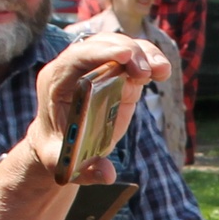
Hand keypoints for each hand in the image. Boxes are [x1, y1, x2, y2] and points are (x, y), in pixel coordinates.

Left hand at [26, 35, 170, 181]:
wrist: (61, 141)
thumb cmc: (57, 149)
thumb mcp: (63, 162)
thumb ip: (84, 170)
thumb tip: (108, 174)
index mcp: (56, 80)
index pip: (76, 57)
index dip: (99, 53)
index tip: (124, 57)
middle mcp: (75, 67)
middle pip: (101, 45)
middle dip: (127, 52)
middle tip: (146, 71)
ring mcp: (97, 66)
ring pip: (120, 45)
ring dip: (144, 53)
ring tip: (161, 71)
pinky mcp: (115, 72)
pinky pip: (133, 57)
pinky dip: (150, 60)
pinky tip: (162, 71)